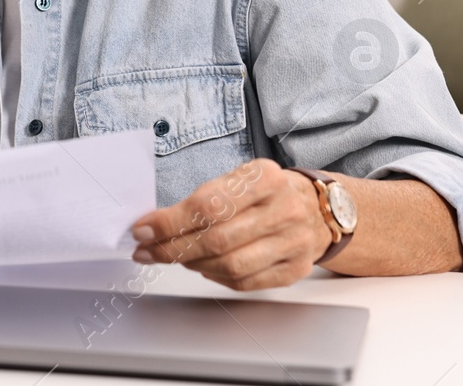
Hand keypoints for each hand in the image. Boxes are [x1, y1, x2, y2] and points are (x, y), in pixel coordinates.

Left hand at [129, 158, 333, 290]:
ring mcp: (293, 242)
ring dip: (191, 264)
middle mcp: (284, 210)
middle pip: (217, 240)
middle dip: (172, 248)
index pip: (208, 205)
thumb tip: (155, 224)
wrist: (320, 209)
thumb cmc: (267, 192)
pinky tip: (203, 267)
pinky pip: (245, 283)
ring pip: (230, 266)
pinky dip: (216, 277)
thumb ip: (202, 199)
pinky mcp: (294, 269)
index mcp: (265, 178)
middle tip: (148, 250)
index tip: (142, 229)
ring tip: (174, 256)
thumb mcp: (240, 178)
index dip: (169, 222)